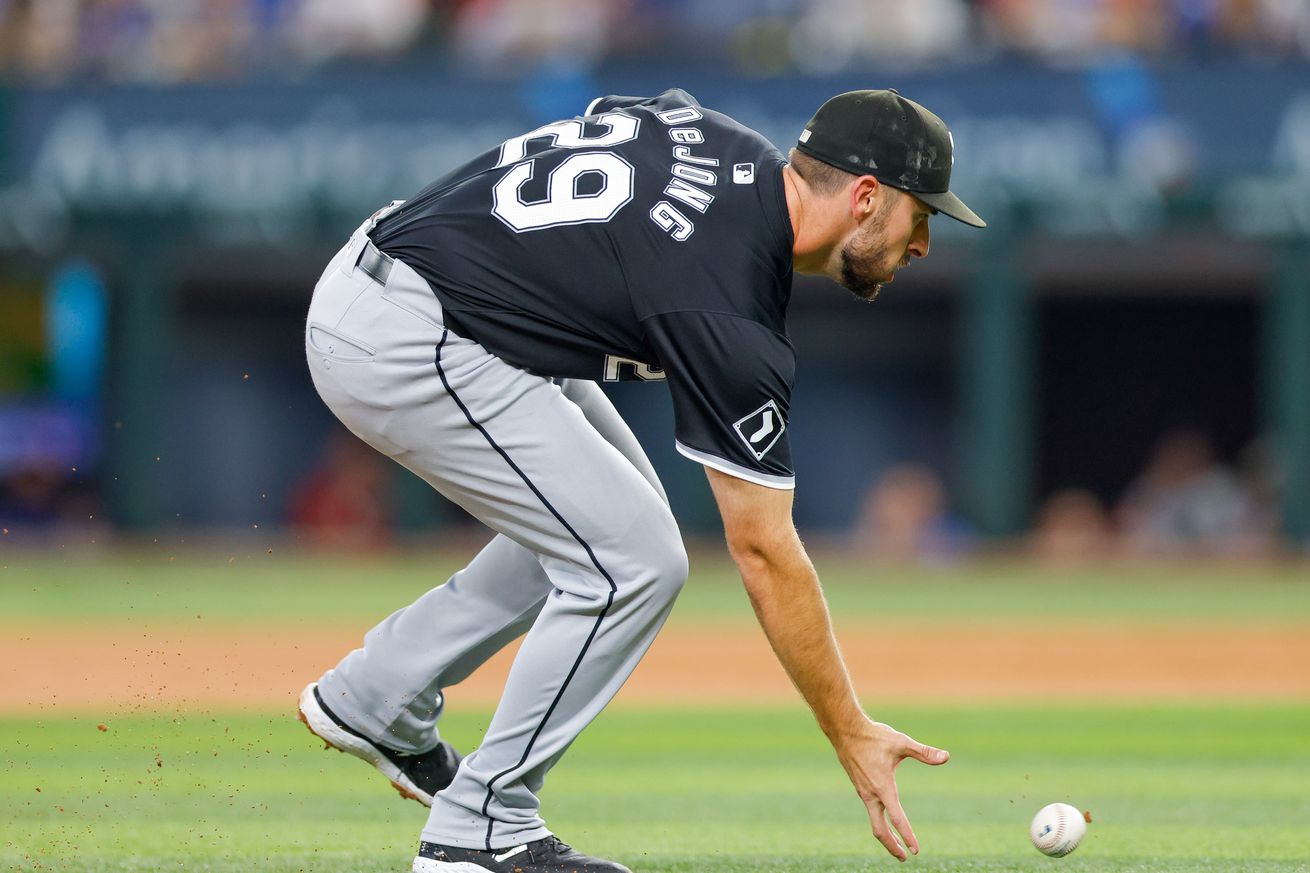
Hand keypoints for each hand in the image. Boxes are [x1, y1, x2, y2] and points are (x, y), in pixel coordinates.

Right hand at [835, 719, 949, 860]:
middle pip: (879, 830)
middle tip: (903, 858)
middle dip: (891, 846)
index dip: (907, 835)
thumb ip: (924, 752)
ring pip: (873, 820)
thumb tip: (946, 757)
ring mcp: (863, 792)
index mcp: (882, 788)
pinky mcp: (859, 786)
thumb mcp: (901, 743)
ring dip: (885, 834)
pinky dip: (879, 820)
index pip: (897, 818)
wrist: (845, 730)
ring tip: (896, 843)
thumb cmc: (874, 736)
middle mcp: (871, 794)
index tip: (915, 850)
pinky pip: (870, 809)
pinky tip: (885, 816)